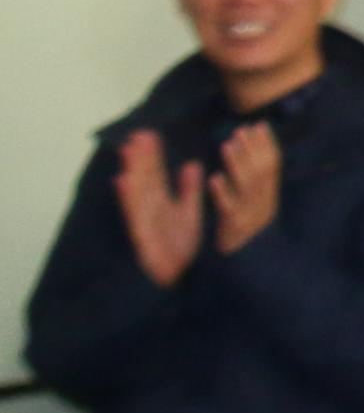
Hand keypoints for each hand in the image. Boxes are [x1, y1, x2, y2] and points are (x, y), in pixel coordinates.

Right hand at [111, 131, 200, 287]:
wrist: (184, 278)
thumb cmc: (185, 246)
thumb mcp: (190, 213)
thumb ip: (189, 190)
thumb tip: (192, 164)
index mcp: (163, 203)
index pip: (155, 174)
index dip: (152, 155)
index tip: (148, 134)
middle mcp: (151, 209)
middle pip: (144, 179)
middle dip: (140, 158)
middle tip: (136, 134)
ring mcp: (144, 221)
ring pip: (136, 192)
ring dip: (132, 171)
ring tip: (128, 150)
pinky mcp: (142, 236)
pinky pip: (134, 214)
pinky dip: (128, 197)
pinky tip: (122, 181)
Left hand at [205, 122, 282, 254]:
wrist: (254, 274)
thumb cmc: (248, 240)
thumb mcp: (255, 210)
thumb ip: (254, 188)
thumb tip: (252, 161)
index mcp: (268, 199)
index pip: (272, 167)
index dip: (267, 145)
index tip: (259, 125)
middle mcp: (264, 206)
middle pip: (263, 173)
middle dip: (253, 149)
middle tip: (243, 129)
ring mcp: (250, 217)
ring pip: (247, 188)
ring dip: (238, 165)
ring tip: (228, 145)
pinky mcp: (234, 230)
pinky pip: (229, 209)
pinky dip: (223, 193)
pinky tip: (215, 178)